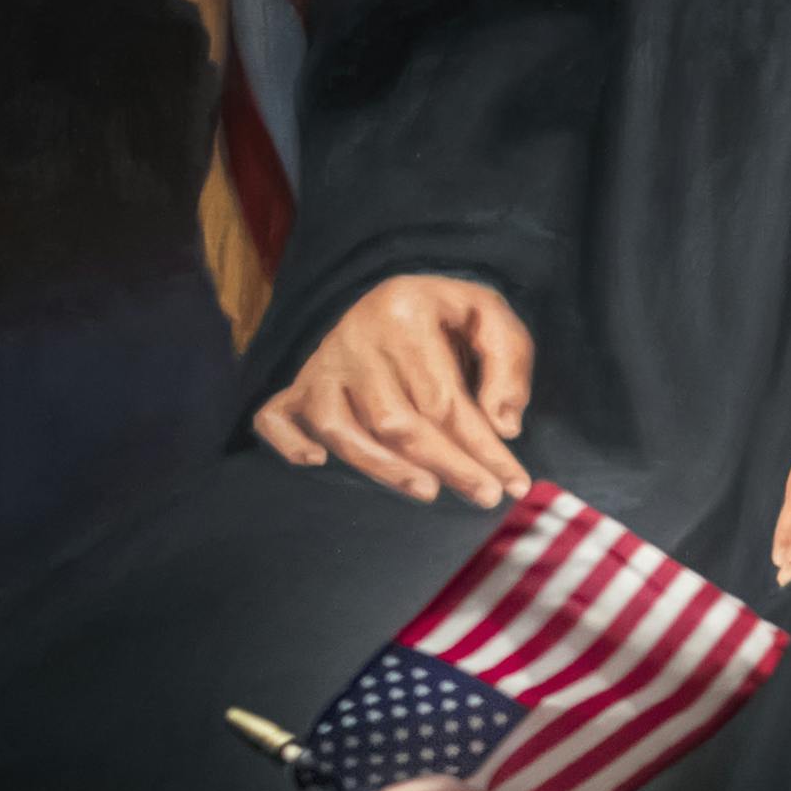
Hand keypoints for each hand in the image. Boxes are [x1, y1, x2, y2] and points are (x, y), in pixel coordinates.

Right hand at [254, 275, 535, 506]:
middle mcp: (355, 336)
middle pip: (395, 419)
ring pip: (340, 427)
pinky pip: (276, 416)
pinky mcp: (302, 384)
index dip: (482, 447)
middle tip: (486, 496)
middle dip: (447, 465)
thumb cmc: (450, 317)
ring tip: (428, 490)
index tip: (514, 483)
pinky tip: (314, 462)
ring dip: (382, 467)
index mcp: (403, 311)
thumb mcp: (491, 317)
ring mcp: (323, 363)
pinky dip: (288, 442)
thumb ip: (508, 364)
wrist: (400, 294)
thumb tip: (502, 426)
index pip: (444, 398)